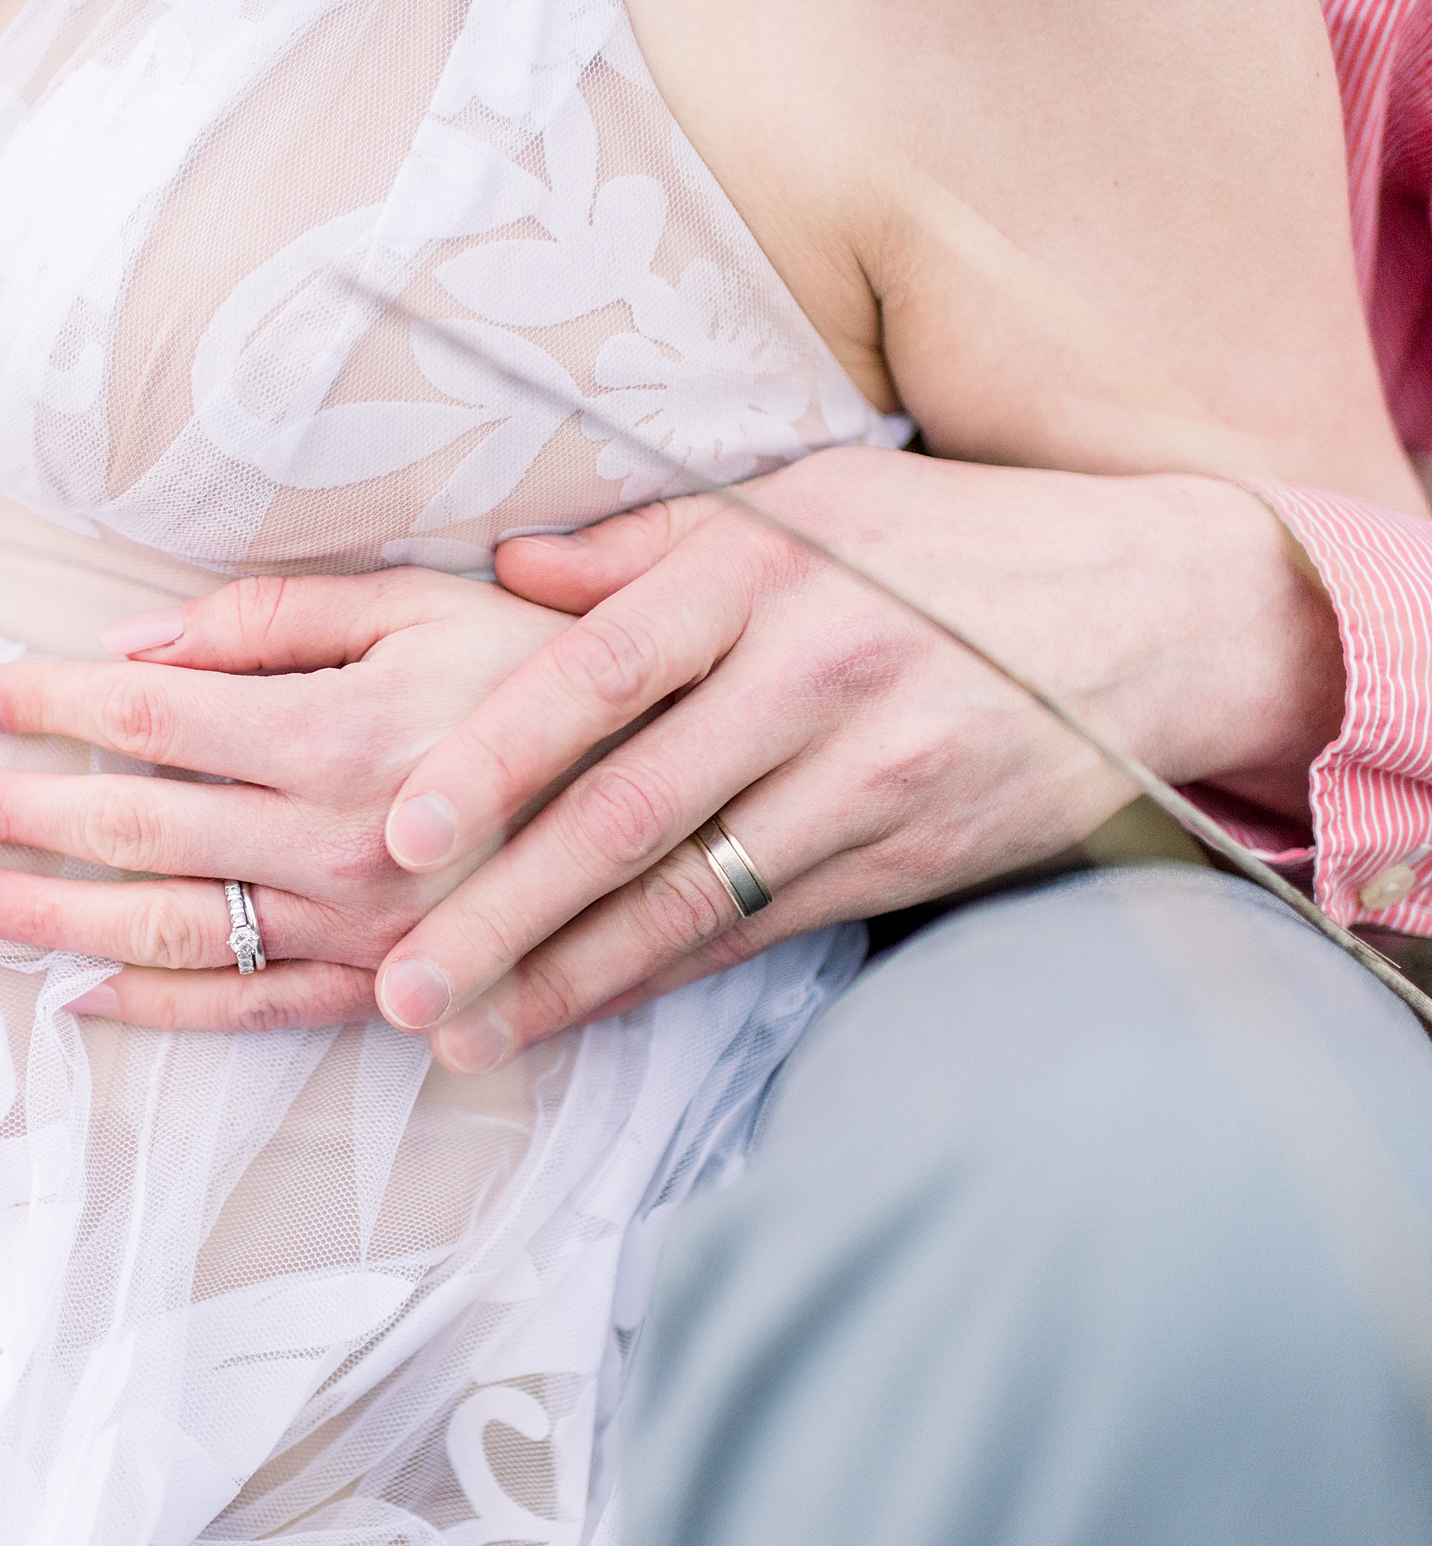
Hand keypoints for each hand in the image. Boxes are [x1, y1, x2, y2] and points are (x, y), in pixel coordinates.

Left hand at [0, 568, 572, 1028]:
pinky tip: (78, 1002)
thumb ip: (277, 620)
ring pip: (165, 931)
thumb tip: (139, 644)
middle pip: (126, 829)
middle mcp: (326, 844)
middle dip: (5, 817)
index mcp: (332, 732)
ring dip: (47, 919)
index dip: (40, 706)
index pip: (143, 719)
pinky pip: (251, 1012)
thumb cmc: (554, 675)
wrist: (689, 787)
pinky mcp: (385, 989)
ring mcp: (352, 931)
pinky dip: (158, 1012)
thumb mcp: (424, 604)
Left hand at [372, 446, 1345, 1070]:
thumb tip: (507, 569)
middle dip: (502, 909)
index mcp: (764, 571)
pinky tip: (573, 1013)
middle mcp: (812, 680)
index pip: (606, 672)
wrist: (1163, 618)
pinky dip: (657, 978)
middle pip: (630, 812)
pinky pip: (757, 931)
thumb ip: (648, 542)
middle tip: (400, 982)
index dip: (497, 754)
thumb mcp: (811, 496)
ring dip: (563, 975)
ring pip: (687, 897)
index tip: (404, 828)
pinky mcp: (905, 860)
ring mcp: (867, 781)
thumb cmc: (954, 544)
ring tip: (459, 1030)